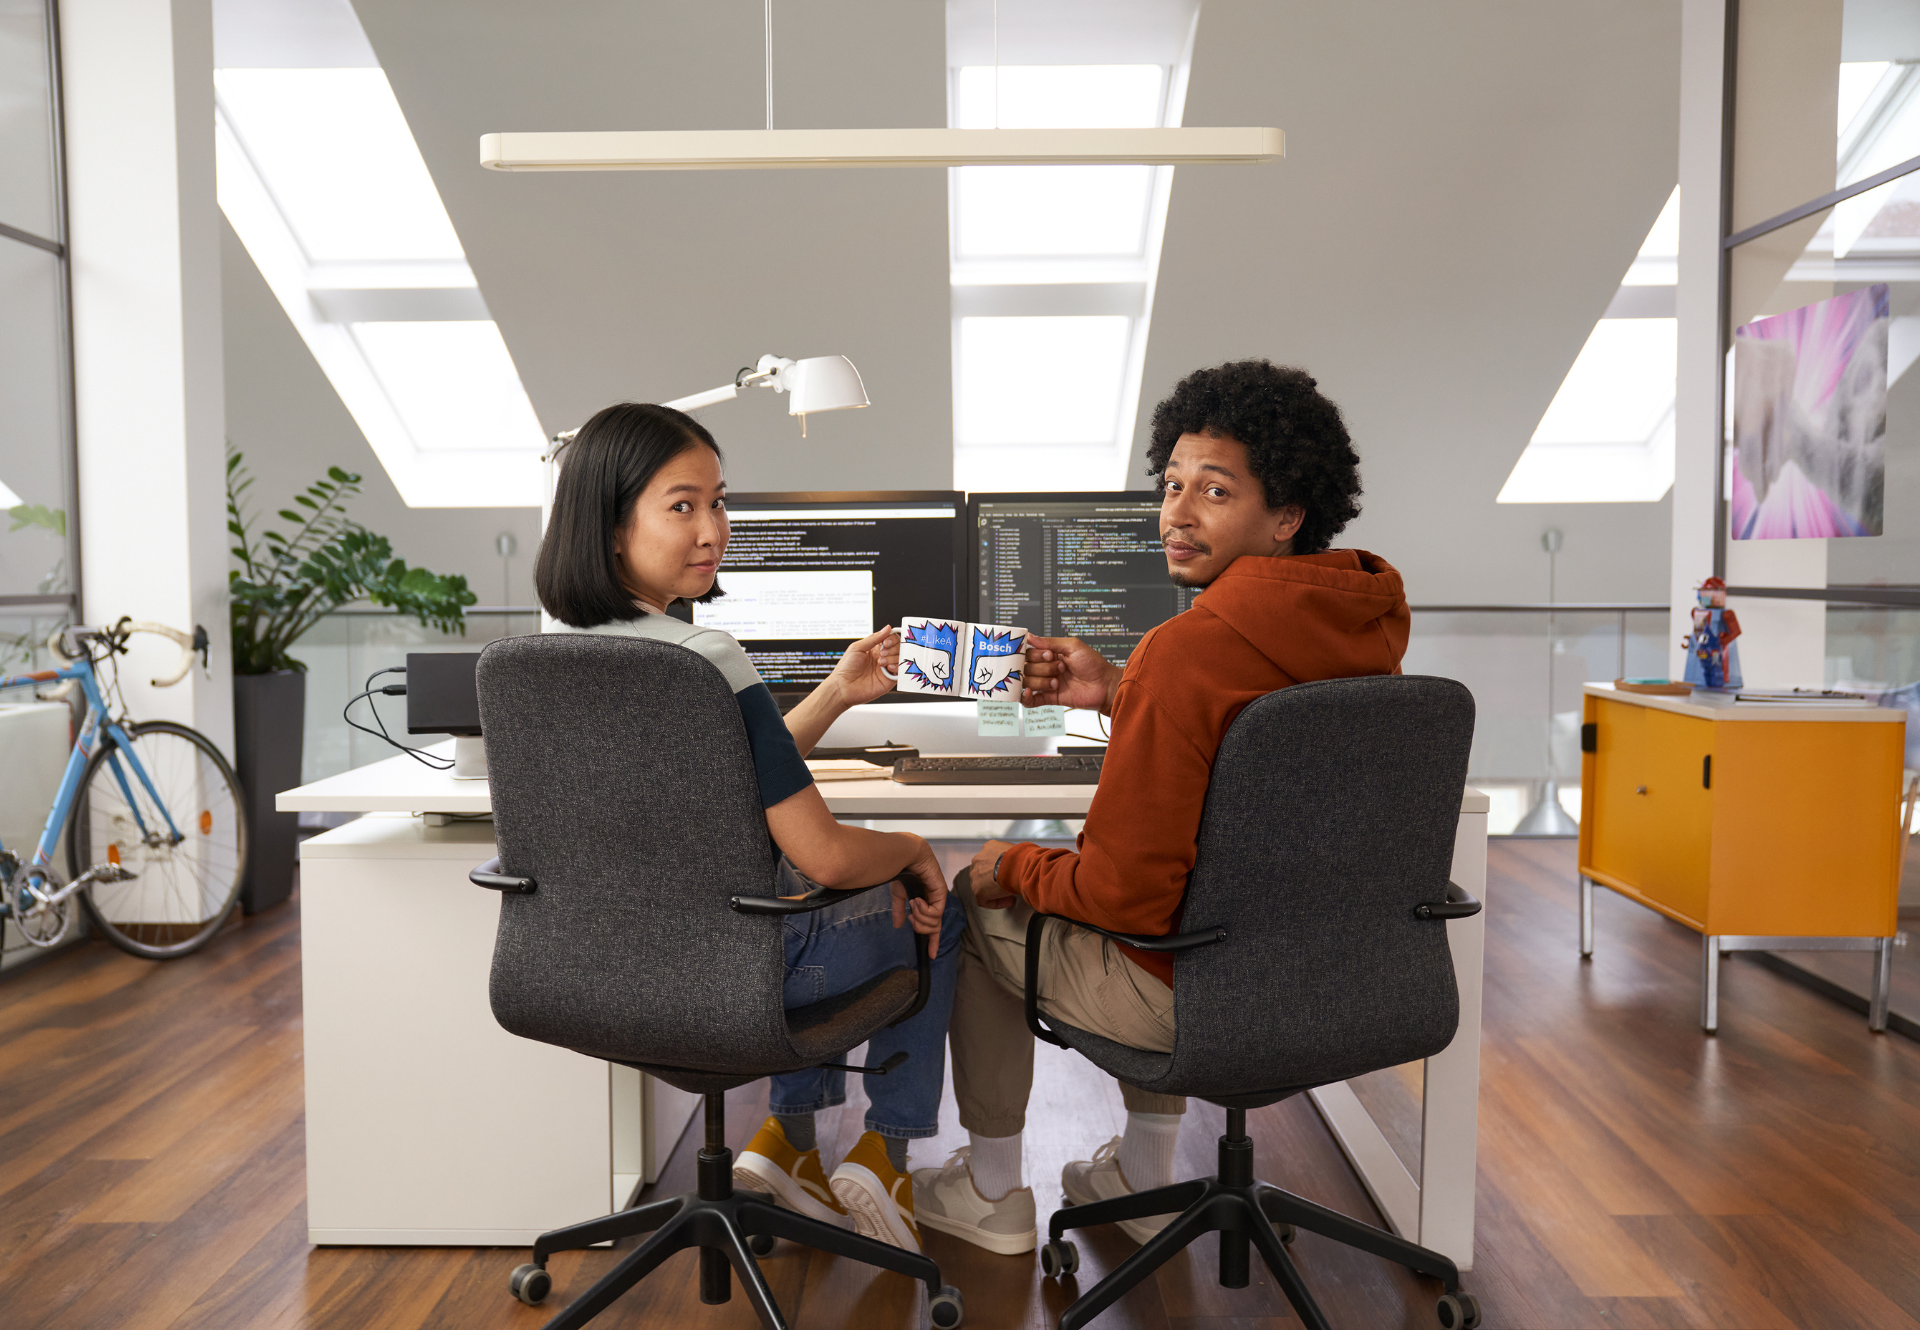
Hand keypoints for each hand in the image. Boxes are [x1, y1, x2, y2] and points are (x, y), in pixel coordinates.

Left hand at [825, 625, 901, 708]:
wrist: (843, 687)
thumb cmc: (846, 668)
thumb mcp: (857, 648)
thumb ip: (874, 638)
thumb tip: (887, 628)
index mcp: (875, 649)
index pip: (891, 639)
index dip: (892, 638)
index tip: (886, 642)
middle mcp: (882, 658)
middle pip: (898, 647)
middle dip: (892, 648)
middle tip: (882, 652)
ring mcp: (886, 669)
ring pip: (900, 658)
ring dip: (892, 657)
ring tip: (881, 662)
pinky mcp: (889, 680)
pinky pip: (900, 672)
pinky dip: (897, 667)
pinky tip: (887, 668)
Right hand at [891, 835, 947, 957]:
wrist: (904, 856)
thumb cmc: (901, 871)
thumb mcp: (899, 895)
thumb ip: (899, 910)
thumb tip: (897, 925)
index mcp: (925, 903)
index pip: (932, 926)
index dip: (932, 941)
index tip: (931, 956)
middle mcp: (934, 902)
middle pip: (935, 928)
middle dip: (923, 930)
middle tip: (911, 918)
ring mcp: (939, 897)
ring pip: (934, 923)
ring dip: (920, 918)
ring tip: (912, 904)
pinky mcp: (941, 893)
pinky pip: (935, 913)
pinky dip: (924, 911)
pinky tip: (916, 901)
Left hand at [968, 839, 1018, 908]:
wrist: (1018, 866)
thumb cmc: (1023, 858)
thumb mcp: (1019, 852)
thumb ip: (1015, 857)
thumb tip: (1024, 864)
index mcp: (988, 847)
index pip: (992, 859)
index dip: (1001, 869)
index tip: (1011, 875)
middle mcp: (978, 859)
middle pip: (984, 871)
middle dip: (995, 879)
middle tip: (1009, 884)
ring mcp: (975, 874)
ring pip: (982, 885)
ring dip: (995, 891)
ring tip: (1010, 894)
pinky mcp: (977, 890)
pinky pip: (984, 900)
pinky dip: (996, 902)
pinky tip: (1009, 901)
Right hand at [1020, 636, 1121, 712]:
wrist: (1105, 686)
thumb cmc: (1093, 664)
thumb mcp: (1073, 646)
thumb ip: (1050, 642)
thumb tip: (1030, 636)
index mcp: (1051, 654)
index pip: (1030, 653)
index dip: (1036, 654)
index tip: (1048, 655)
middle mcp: (1047, 668)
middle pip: (1027, 667)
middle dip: (1042, 668)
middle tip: (1060, 668)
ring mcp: (1047, 684)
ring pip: (1028, 682)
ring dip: (1041, 681)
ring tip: (1057, 682)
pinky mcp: (1050, 698)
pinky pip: (1030, 701)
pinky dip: (1025, 697)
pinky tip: (1028, 693)